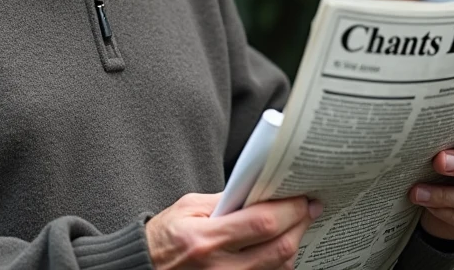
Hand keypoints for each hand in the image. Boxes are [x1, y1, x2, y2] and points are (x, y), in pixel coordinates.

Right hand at [145, 192, 321, 269]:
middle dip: (300, 225)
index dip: (290, 209)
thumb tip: (262, 190)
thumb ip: (226, 200)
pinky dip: (279, 262)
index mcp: (206, 239)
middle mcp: (220, 268)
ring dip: (293, 244)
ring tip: (295, 224)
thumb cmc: (163, 237)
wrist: (143, 269)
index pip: (262, 223)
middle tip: (309, 208)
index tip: (303, 197)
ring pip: (279, 268)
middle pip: (279, 249)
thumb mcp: (188, 208)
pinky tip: (279, 246)